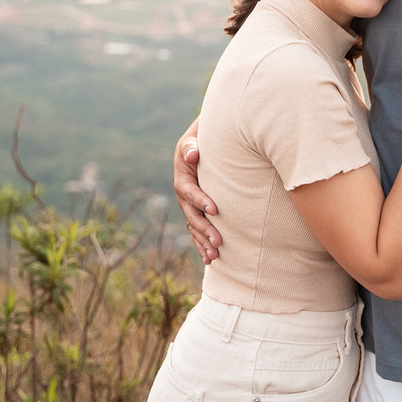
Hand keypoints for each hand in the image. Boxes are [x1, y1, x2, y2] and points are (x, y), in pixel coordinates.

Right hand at [172, 118, 221, 264]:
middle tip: (218, 241)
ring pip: (194, 228)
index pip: (190, 192)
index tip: (215, 210)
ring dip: (203, 242)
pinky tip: (210, 260)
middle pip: (192, 216)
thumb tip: (192, 155)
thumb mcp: (192, 141)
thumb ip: (191, 147)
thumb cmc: (200, 144)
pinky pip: (197, 232)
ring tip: (214, 256)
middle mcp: (183, 198)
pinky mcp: (197, 214)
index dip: (201, 201)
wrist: (200, 151)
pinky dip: (202, 245)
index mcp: (182, 180)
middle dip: (204, 229)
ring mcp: (189, 208)